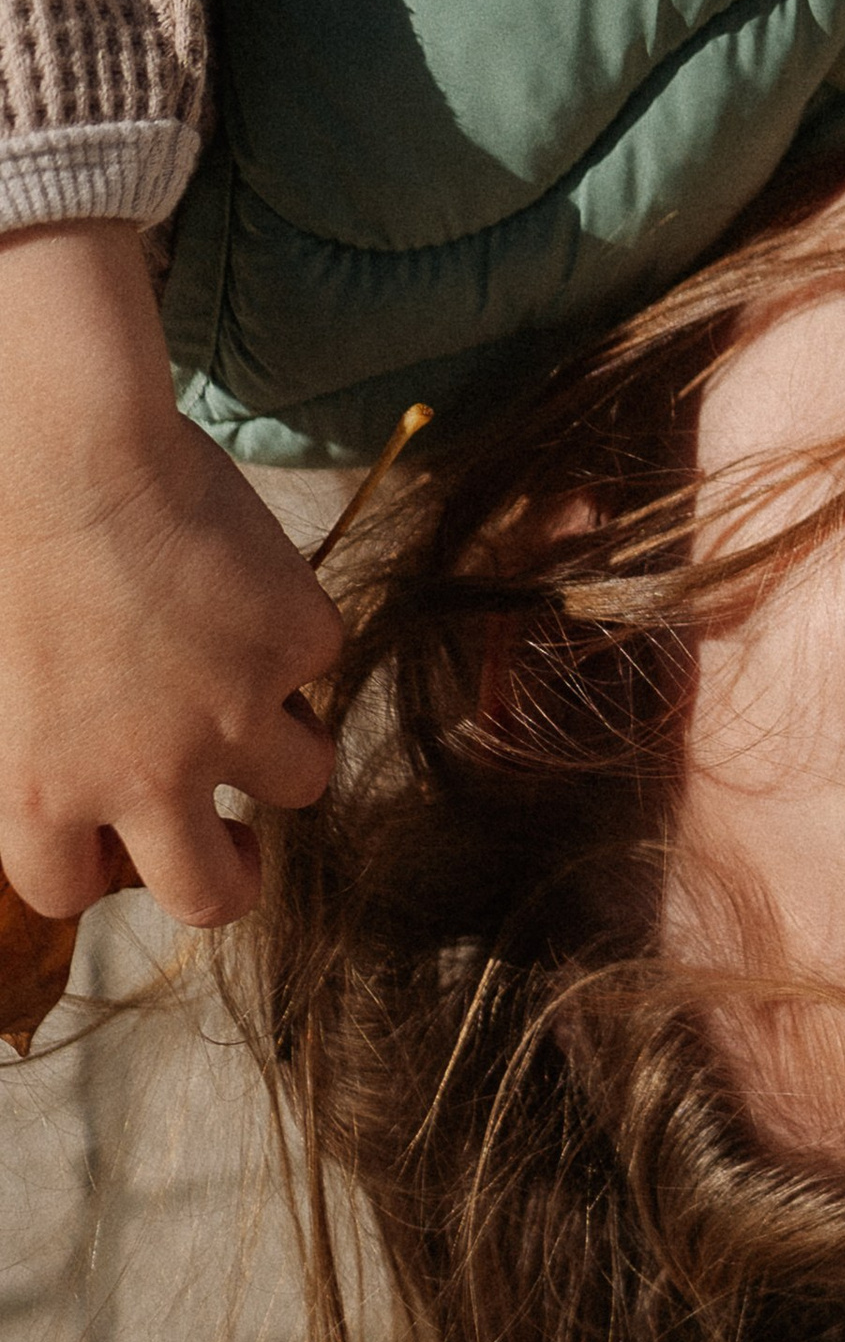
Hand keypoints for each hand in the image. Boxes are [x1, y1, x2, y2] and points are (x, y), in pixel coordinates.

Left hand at [0, 225, 341, 927]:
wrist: (62, 446)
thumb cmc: (0, 543)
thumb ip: (25, 758)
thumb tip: (77, 783)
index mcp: (38, 798)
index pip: (73, 893)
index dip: (101, 862)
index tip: (119, 832)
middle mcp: (145, 778)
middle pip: (213, 895)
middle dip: (232, 874)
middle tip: (235, 839)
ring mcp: (233, 714)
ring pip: (299, 781)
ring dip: (278, 744)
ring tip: (246, 684)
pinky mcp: (295, 641)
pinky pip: (316, 661)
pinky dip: (290, 633)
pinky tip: (239, 582)